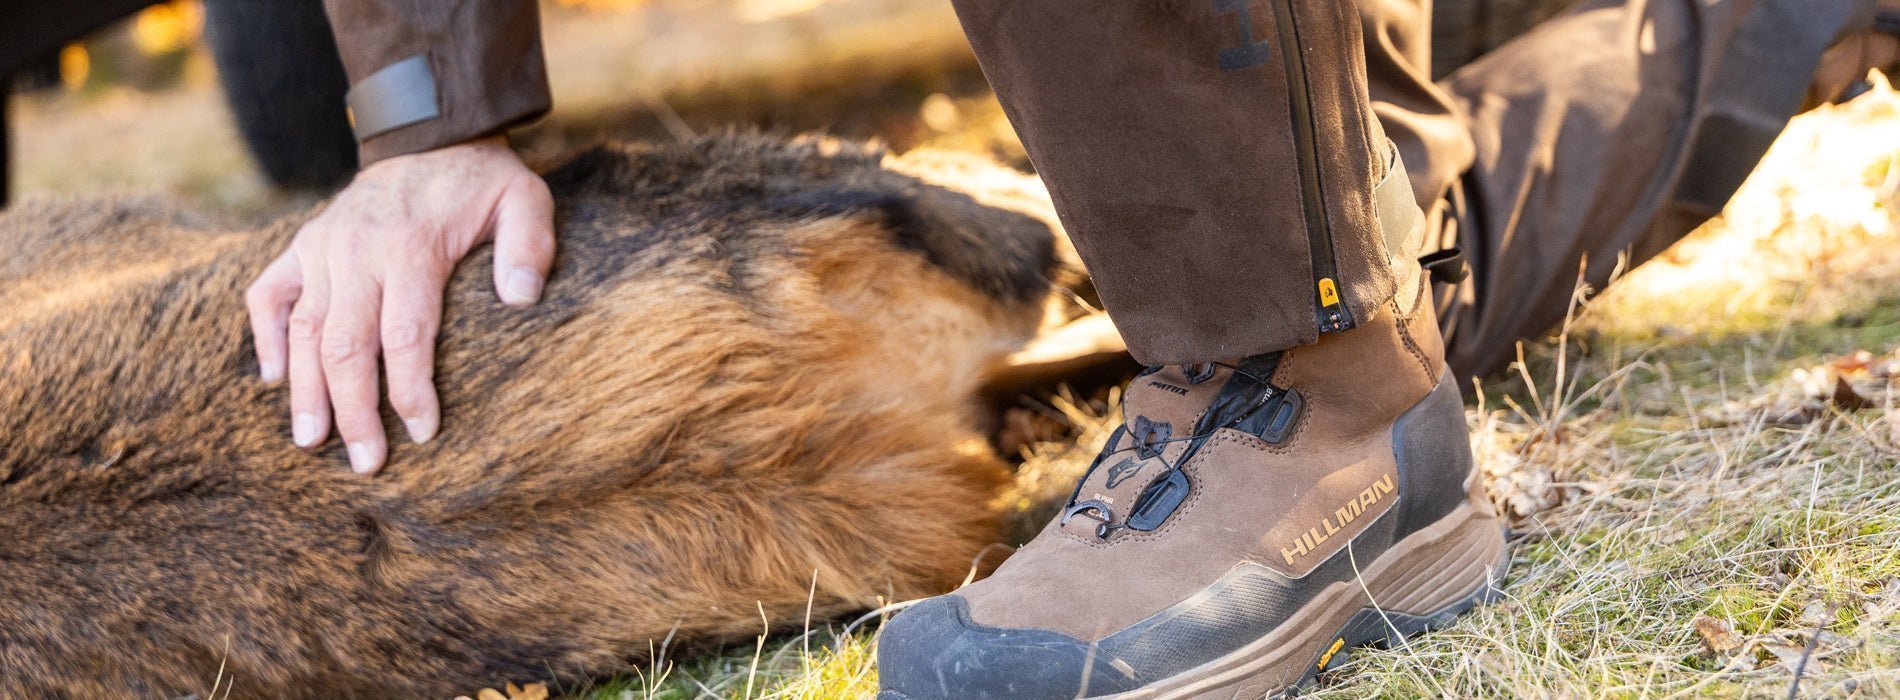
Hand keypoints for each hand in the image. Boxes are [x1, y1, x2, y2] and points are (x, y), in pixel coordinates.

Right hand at [246, 136, 554, 474]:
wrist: (429, 134)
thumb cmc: (482, 181)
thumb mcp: (524, 199)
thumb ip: (529, 246)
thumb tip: (521, 299)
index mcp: (411, 247)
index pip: (405, 334)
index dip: (410, 389)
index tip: (422, 433)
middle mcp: (356, 250)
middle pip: (346, 344)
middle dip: (353, 409)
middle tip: (365, 462)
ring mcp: (323, 247)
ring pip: (303, 329)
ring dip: (306, 390)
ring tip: (310, 442)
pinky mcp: (304, 245)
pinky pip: (269, 294)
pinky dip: (267, 336)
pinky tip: (276, 380)